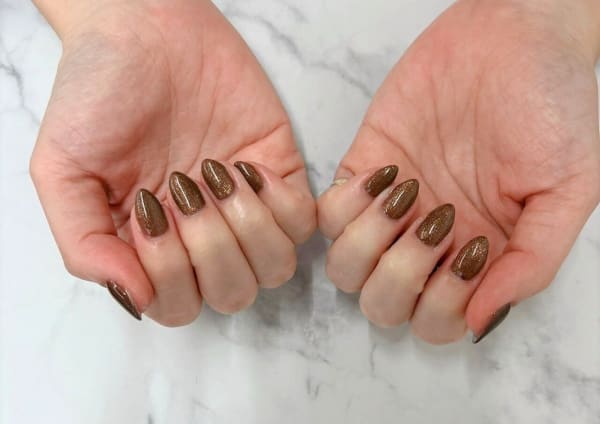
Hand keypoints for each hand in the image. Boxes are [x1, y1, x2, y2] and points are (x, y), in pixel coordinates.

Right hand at [30, 0, 315, 325]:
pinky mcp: (280, 174)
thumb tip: (134, 295)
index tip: (150, 210)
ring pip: (276, 267)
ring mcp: (244, 208)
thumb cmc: (99, 94)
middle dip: (211, 250)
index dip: (170, 272)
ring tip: (217, 177)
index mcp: (151, 246)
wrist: (145, 28)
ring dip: (248, 229)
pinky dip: (279, 201)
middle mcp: (202, 236)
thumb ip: (85, 244)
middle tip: (184, 189)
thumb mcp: (62, 171)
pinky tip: (246, 167)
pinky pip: (303, 221)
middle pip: (233, 294)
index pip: (177, 306)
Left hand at [318, 0, 599, 343]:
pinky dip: (345, 204)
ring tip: (407, 195)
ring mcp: (392, 209)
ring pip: (345, 269)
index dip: (443, 305)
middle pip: (381, 305)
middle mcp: (429, 242)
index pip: (436, 322)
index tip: (470, 246)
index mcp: (479, 257)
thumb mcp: (569, 189)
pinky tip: (385, 174)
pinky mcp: (364, 170)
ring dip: (368, 244)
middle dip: (400, 277)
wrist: (514, 36)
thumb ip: (532, 263)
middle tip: (435, 222)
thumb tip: (482, 322)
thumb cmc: (552, 106)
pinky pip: (327, 214)